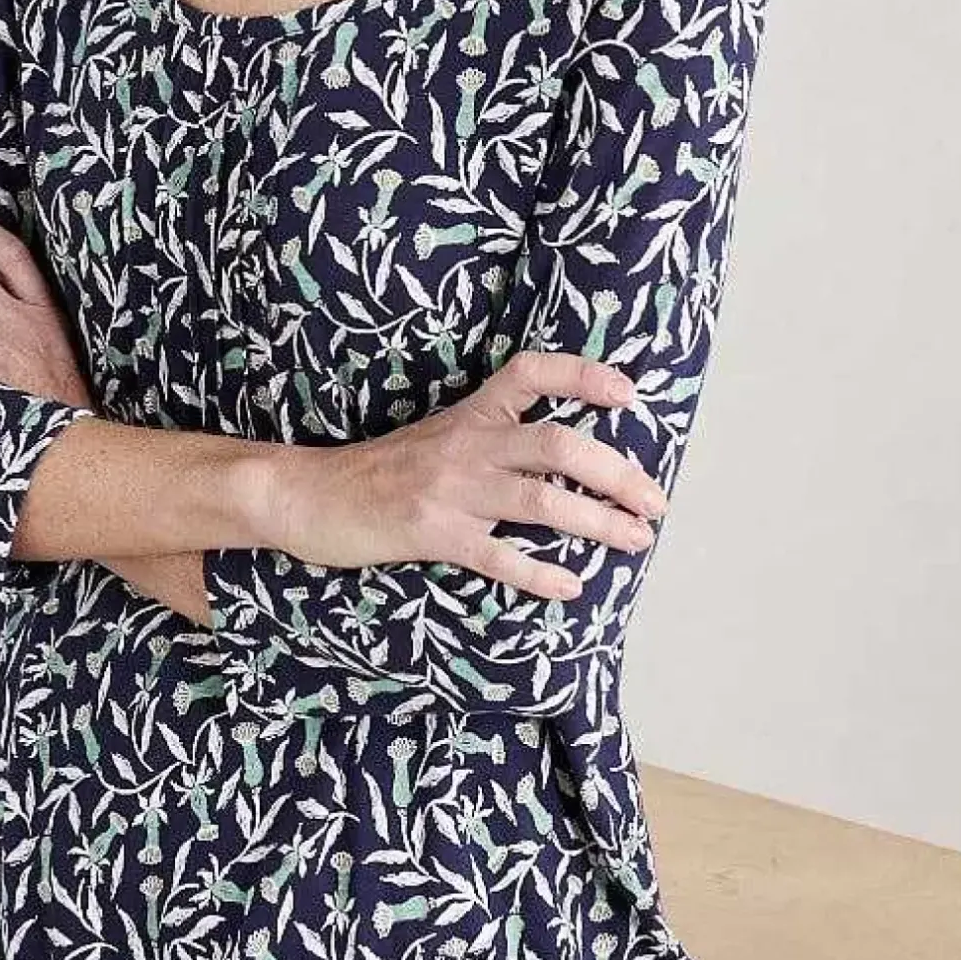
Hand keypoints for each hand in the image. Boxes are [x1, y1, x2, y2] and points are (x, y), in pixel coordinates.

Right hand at [270, 350, 669, 601]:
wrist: (306, 494)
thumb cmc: (375, 473)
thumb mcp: (435, 438)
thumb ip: (488, 442)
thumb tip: (555, 462)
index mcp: (469, 414)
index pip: (532, 373)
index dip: (582, 375)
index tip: (628, 393)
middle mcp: (467, 445)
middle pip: (559, 444)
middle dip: (617, 472)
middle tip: (654, 502)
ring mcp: (450, 490)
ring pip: (541, 500)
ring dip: (597, 522)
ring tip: (635, 540)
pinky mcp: (431, 533)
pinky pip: (498, 554)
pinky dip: (540, 572)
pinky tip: (570, 586)